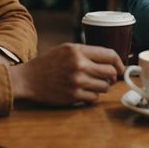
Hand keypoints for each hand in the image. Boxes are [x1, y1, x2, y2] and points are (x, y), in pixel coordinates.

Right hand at [9, 43, 123, 105]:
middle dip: (112, 76)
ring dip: (103, 87)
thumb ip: (87, 52)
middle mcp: (79, 65)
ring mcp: (76, 81)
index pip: (109, 55)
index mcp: (78, 50)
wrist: (28, 79)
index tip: (120, 67)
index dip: (119, 62)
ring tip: (94, 84)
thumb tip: (111, 60)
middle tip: (109, 78)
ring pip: (104, 86)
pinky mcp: (73, 96)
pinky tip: (85, 92)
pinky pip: (94, 98)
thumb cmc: (48, 63)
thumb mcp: (66, 49)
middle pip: (111, 72)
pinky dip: (92, 96)